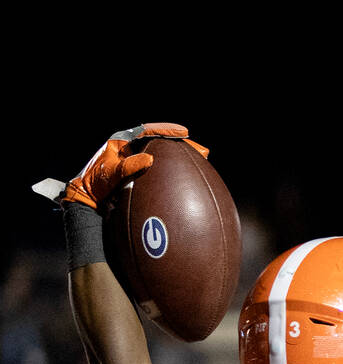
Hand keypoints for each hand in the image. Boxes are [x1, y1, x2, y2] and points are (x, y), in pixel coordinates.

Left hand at [58, 123, 208, 208]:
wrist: (86, 199)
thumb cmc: (94, 185)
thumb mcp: (110, 174)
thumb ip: (128, 166)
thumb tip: (150, 159)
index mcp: (121, 142)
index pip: (147, 131)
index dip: (166, 131)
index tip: (184, 133)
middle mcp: (131, 149)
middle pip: (160, 142)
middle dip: (181, 144)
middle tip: (201, 151)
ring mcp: (136, 161)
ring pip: (163, 154)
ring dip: (181, 157)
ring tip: (201, 160)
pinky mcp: (141, 173)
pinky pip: (161, 168)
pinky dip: (175, 170)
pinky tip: (187, 176)